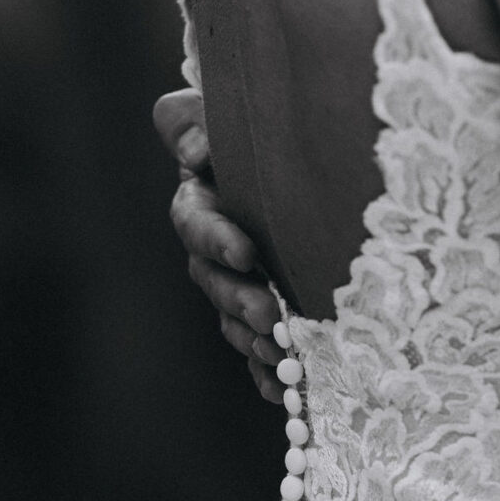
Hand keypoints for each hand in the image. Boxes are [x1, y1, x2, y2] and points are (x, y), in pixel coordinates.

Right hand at [153, 87, 281, 403]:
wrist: (304, 143)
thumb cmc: (263, 117)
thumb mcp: (228, 108)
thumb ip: (196, 121)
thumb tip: (197, 152)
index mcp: (202, 196)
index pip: (195, 220)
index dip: (215, 238)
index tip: (247, 253)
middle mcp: (214, 243)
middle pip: (214, 278)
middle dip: (238, 298)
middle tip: (268, 314)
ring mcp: (238, 278)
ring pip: (234, 315)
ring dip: (253, 337)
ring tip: (280, 352)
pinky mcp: (264, 307)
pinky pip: (257, 347)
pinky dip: (267, 371)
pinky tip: (284, 392)